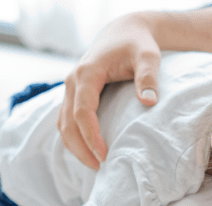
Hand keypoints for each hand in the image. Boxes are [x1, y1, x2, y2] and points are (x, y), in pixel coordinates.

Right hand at [58, 13, 161, 168]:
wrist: (125, 32)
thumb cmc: (138, 44)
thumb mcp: (148, 56)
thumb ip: (148, 77)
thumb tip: (149, 102)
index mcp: (87, 72)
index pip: (82, 110)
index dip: (91, 136)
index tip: (104, 155)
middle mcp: (72, 80)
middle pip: (67, 122)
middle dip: (80, 148)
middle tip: (99, 167)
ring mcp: (70, 88)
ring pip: (63, 123)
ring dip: (75, 146)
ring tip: (95, 164)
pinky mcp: (74, 94)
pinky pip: (66, 120)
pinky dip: (74, 138)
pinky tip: (89, 151)